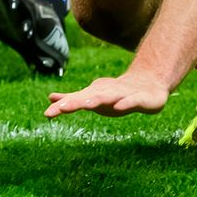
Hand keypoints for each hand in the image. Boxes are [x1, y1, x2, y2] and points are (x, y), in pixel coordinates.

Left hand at [45, 69, 169, 118]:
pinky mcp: (139, 98)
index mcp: (95, 94)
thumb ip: (73, 99)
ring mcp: (123, 94)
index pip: (76, 100)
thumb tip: (50, 99)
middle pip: (89, 97)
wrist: (148, 81)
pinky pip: (131, 101)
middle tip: (60, 108)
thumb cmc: (116, 93)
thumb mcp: (93, 97)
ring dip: (98, 99)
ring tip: (86, 104)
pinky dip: (125, 103)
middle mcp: (107, 92)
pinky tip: (118, 106)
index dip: (62, 107)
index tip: (47, 114)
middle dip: (75, 102)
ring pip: (109, 97)